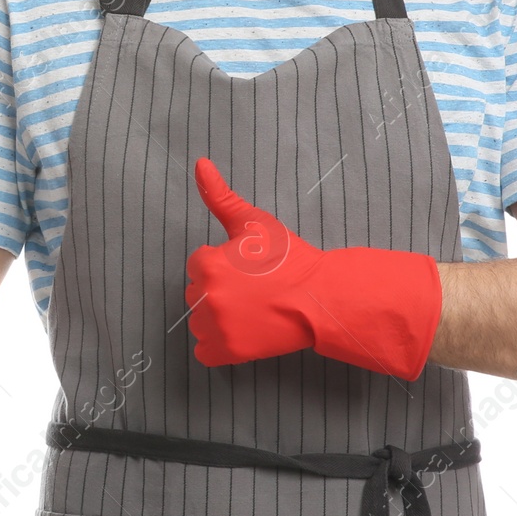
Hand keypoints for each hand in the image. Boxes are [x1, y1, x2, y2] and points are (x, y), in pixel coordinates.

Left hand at [185, 158, 442, 378]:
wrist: (319, 298)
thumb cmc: (289, 259)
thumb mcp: (254, 221)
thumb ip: (220, 195)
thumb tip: (200, 163)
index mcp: (209, 265)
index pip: (199, 264)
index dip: (223, 264)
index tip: (248, 268)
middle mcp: (206, 297)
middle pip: (197, 292)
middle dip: (218, 289)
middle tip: (251, 289)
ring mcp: (216, 328)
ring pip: (199, 321)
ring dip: (216, 317)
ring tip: (249, 309)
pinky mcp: (226, 352)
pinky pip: (205, 351)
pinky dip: (219, 345)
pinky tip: (242, 331)